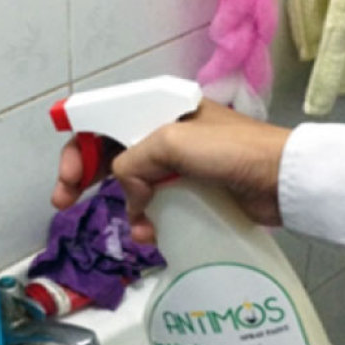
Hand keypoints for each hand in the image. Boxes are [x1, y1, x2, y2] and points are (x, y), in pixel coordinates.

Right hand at [51, 99, 289, 242]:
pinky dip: (147, 221)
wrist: (281, 181)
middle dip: (84, 177)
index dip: (78, 147)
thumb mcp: (174, 143)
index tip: (67, 178)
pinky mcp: (189, 191)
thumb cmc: (231, 151)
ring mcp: (176, 165)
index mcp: (158, 109)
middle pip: (109, 153)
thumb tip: (129, 192)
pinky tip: (152, 235)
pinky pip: (154, 205)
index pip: (103, 122)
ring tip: (138, 229)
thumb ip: (134, 161)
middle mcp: (163, 134)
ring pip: (131, 185)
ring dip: (126, 208)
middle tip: (63, 202)